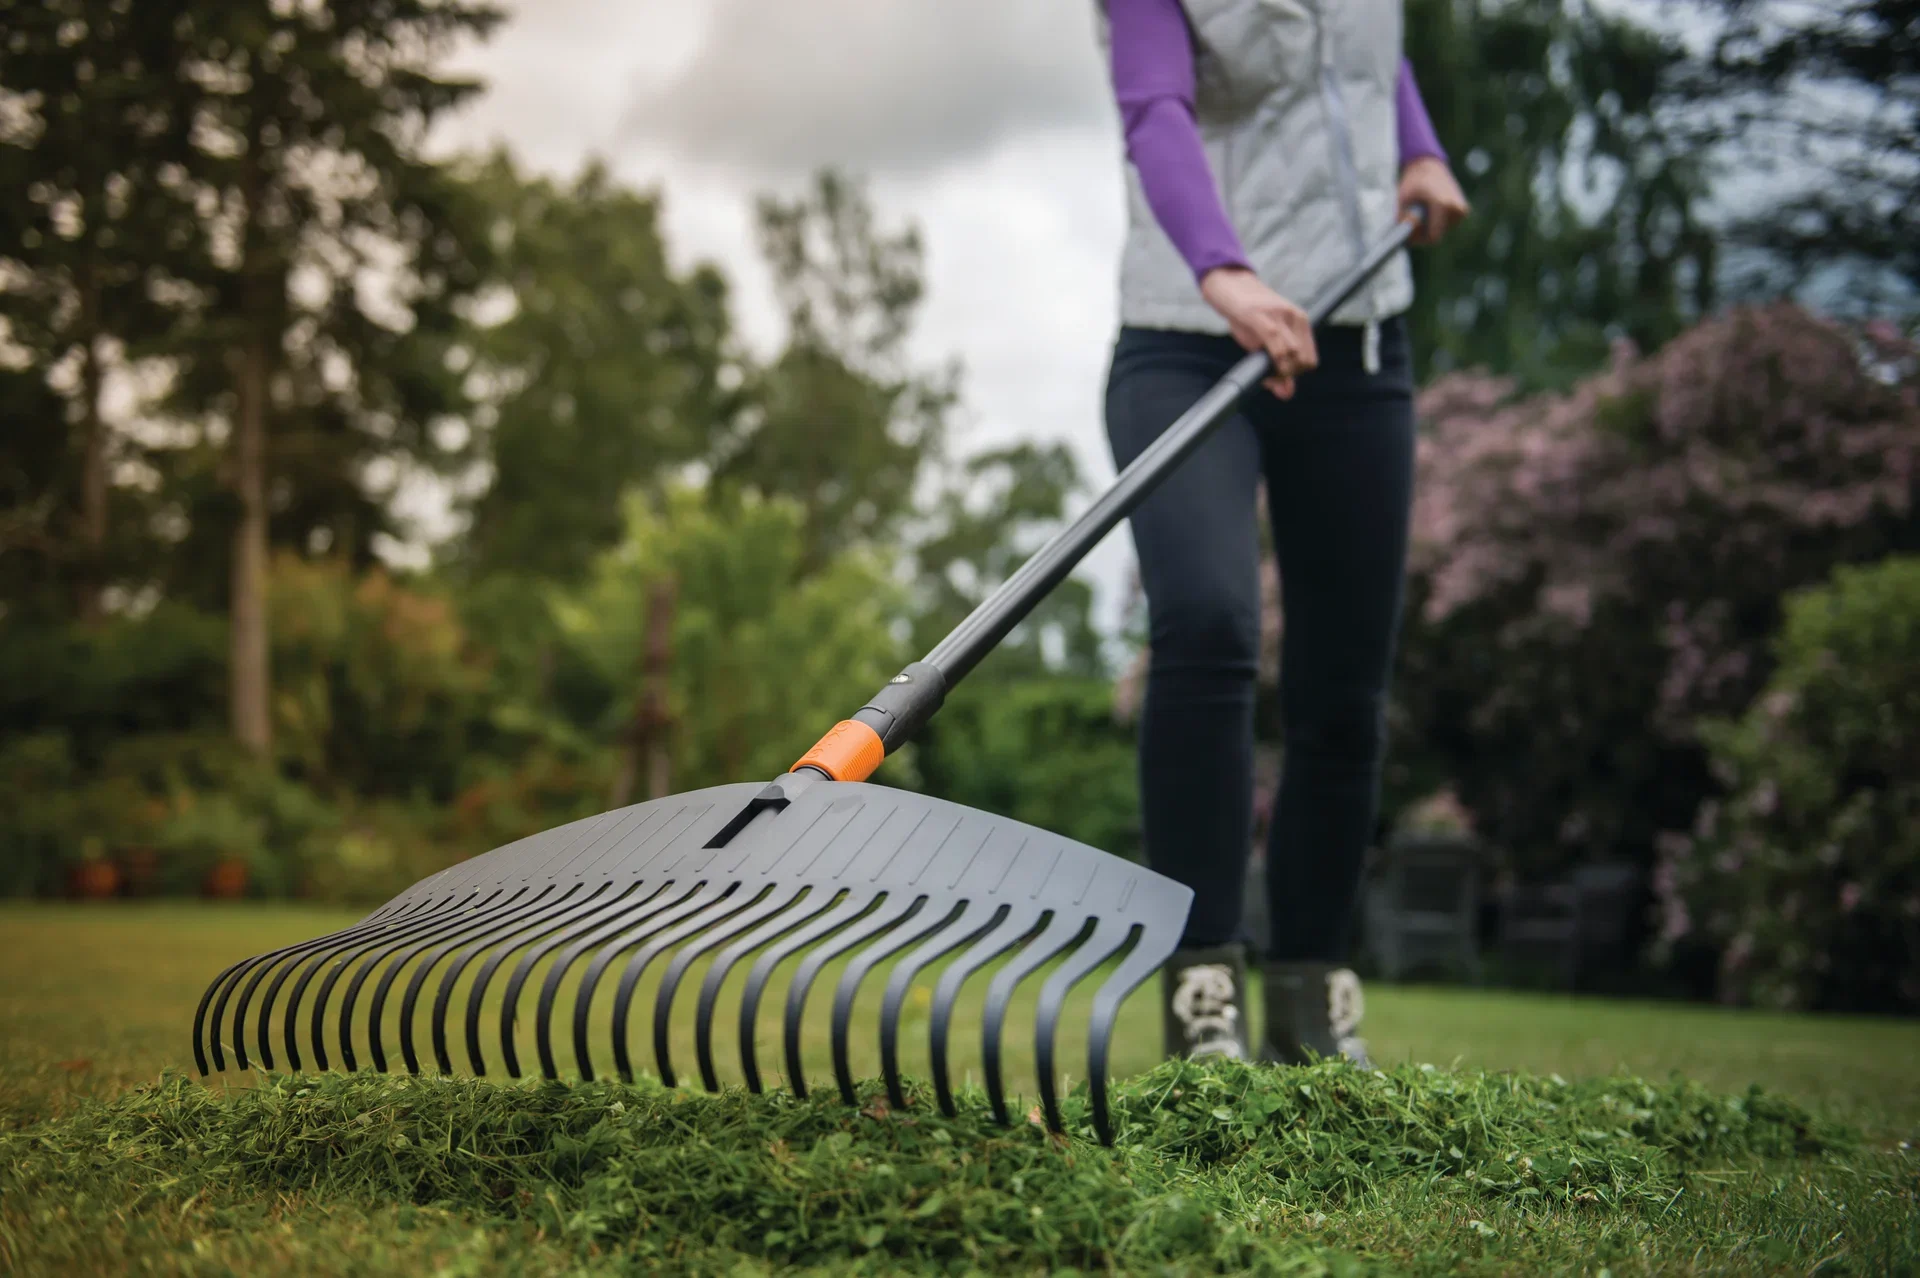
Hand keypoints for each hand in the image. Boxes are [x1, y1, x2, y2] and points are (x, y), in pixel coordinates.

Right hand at [1198, 267, 1317, 398]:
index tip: (1277, 376)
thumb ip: (1277, 367)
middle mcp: (1295, 318)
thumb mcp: (1264, 341)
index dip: (1295, 374)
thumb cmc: (1248, 316)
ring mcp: (1280, 316)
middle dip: (1288, 374)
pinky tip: (1259, 360)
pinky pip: (1277, 346)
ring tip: (1262, 367)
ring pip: (1293, 356)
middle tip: (1268, 373)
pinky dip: (1273, 361)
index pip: (1311, 360)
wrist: (1230, 286)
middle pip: (1304, 361)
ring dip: (1279, 371)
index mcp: (1301, 322)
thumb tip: (1287, 395)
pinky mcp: (1262, 317)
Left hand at [1398, 156, 1468, 244]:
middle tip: (1411, 221)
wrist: (1430, 166)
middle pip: (1436, 235)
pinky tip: (1431, 209)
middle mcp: (1456, 209)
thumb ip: (1404, 219)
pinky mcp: (1463, 211)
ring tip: (1422, 210)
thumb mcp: (1403, 199)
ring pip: (1441, 231)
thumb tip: (1407, 235)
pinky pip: (1446, 225)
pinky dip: (1436, 221)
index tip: (1407, 233)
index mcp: (1443, 204)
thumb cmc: (1414, 182)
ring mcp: (1461, 211)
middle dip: (1423, 232)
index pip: (1433, 237)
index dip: (1418, 238)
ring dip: (1429, 226)